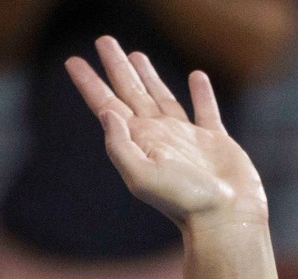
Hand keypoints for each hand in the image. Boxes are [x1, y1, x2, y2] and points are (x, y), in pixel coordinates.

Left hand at [65, 35, 267, 232]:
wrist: (225, 217)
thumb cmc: (184, 201)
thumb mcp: (142, 176)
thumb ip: (121, 145)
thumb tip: (106, 112)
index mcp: (138, 142)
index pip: (107, 104)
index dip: (89, 82)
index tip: (72, 61)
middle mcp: (157, 137)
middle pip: (131, 92)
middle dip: (116, 66)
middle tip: (104, 40)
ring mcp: (185, 137)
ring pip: (162, 97)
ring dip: (148, 76)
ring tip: (137, 56)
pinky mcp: (214, 140)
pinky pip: (205, 109)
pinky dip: (200, 93)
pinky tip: (196, 78)